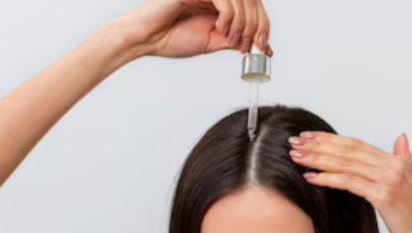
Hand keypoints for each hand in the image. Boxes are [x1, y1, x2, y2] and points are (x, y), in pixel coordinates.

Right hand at [120, 0, 273, 58]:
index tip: (263, 48)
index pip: (254, 8)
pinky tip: (219, 28)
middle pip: (253, 1)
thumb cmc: (172, 38)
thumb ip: (235, 40)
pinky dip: (229, 16)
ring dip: (242, 23)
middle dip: (256, 26)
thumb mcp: (213, 42)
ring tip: (231, 39)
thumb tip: (262, 48)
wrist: (148, 39)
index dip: (263, 26)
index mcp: (221, 4)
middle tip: (248, 45)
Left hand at [288, 131, 411, 232]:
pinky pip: (349, 183)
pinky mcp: (383, 195)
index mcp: (397, 161)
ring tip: (297, 157)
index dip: (331, 139)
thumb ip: (405, 158)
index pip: (356, 144)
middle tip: (295, 143)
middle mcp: (393, 165)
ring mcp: (389, 179)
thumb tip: (401, 138)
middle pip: (347, 150)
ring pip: (345, 163)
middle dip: (318, 145)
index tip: (309, 137)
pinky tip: (310, 177)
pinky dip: (328, 178)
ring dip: (318, 159)